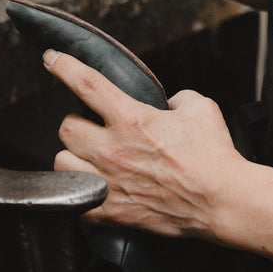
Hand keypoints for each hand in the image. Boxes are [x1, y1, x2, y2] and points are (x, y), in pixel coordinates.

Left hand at [44, 48, 244, 239]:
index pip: (87, 84)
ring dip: (72, 156)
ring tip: (88, 157)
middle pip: (66, 127)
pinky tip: (90, 187)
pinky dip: (77, 192)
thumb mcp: (200, 107)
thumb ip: (178, 98)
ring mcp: (109, 183)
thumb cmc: (213, 155)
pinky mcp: (111, 212)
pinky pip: (73, 201)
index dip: (64, 66)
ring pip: (62, 162)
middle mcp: (113, 149)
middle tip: (92, 126)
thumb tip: (169, 104)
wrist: (221, 200)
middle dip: (77, 122)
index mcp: (132, 118)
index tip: (51, 58)